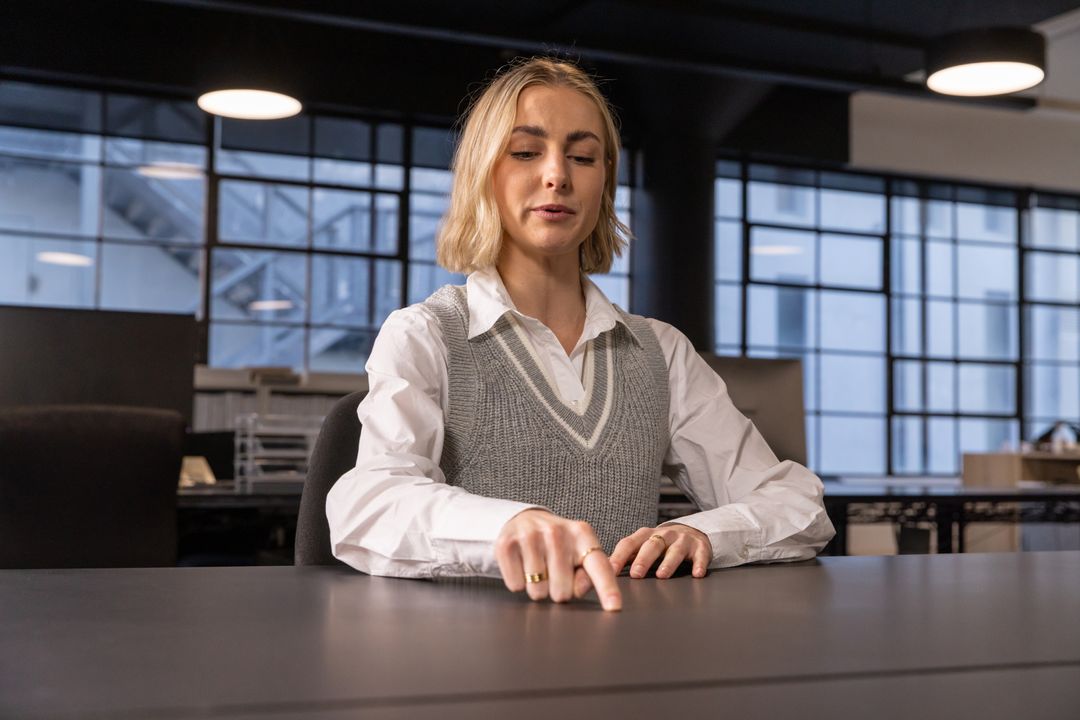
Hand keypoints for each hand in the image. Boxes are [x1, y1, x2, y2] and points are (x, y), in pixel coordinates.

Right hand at [494, 509, 621, 610]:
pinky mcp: (506, 544)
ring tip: (538, 569)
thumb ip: (588, 574)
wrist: (524, 520)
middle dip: (558, 591)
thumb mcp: (578, 553)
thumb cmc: (558, 544)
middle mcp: (557, 532)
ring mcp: (530, 536)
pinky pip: (516, 585)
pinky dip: (518, 583)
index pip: (598, 565)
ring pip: (537, 591)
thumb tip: (578, 589)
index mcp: (582, 534)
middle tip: (554, 574)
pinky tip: (521, 566)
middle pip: (563, 592)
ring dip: (537, 588)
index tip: (615, 607)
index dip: (607, 588)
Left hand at [609, 525, 711, 579]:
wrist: (691, 534)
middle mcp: (664, 535)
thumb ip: (627, 557)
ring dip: (668, 563)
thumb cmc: (661, 545)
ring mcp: (683, 540)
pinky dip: (699, 564)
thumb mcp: (643, 547)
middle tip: (636, 574)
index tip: (610, 570)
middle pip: (651, 545)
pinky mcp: (700, 547)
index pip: (629, 543)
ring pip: (674, 550)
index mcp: (645, 535)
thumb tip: (603, 571)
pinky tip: (697, 574)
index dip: (619, 556)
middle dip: (643, 559)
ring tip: (662, 576)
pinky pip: (700, 555)